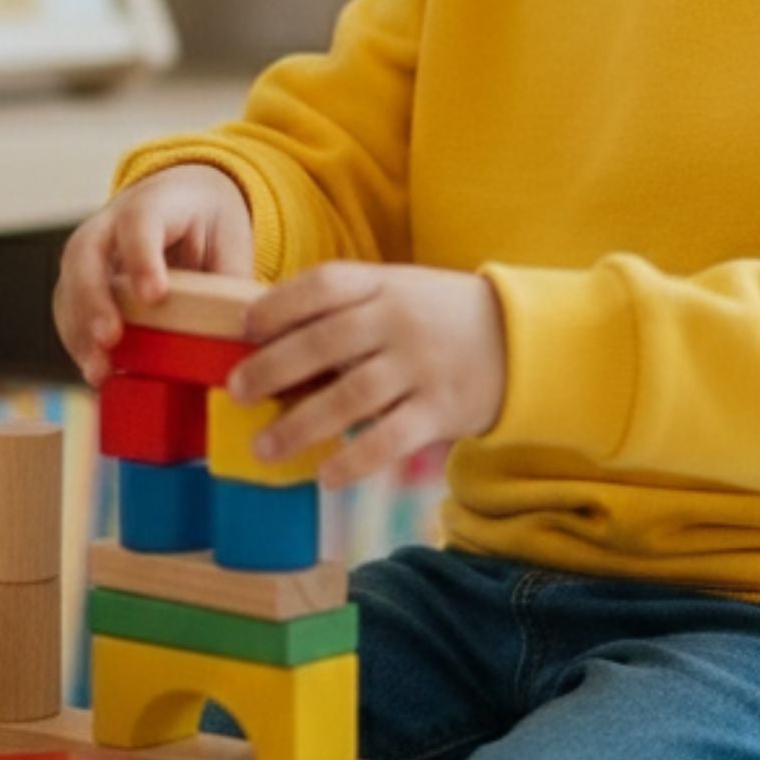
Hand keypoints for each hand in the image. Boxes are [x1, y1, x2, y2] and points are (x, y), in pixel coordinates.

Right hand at [53, 164, 254, 385]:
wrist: (183, 202)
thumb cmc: (208, 222)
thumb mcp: (230, 238)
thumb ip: (229, 278)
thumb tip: (241, 329)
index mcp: (155, 203)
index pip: (139, 222)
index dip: (142, 259)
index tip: (154, 296)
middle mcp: (110, 223)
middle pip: (85, 253)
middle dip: (94, 298)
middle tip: (110, 338)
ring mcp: (89, 253)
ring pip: (68, 286)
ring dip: (79, 331)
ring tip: (99, 370)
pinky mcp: (80, 282)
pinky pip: (69, 311)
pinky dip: (78, 342)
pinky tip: (97, 371)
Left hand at [226, 263, 507, 490]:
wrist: (522, 340)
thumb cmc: (442, 317)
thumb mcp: (401, 292)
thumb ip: (348, 309)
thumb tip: (270, 340)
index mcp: (387, 284)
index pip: (325, 284)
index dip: (279, 304)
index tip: (244, 327)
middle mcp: (401, 321)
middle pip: (326, 342)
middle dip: (272, 368)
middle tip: (236, 391)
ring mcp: (422, 365)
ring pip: (350, 396)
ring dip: (300, 425)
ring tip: (264, 448)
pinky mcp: (441, 409)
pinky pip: (390, 439)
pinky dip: (353, 459)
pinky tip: (325, 475)